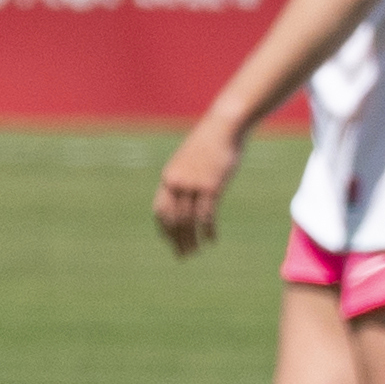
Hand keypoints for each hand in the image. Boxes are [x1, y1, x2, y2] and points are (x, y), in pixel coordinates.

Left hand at [154, 116, 246, 257]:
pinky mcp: (211, 187)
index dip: (165, 230)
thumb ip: (188, 176)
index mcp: (169, 177)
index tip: (172, 242)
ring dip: (191, 239)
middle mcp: (177, 183)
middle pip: (173, 220)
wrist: (224, 127)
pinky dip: (208, 230)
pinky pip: (207, 215)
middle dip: (177, 240)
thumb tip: (190, 190)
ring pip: (188, 221)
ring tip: (196, 252)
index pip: (161, 211)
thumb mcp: (193, 160)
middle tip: (183, 256)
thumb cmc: (211, 143)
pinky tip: (212, 240)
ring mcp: (193, 185)